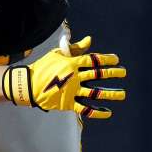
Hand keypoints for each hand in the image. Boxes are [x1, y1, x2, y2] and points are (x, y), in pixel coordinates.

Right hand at [2, 36, 125, 118]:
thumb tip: (90, 40)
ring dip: (110, 93)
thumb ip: (75, 48)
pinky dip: (97, 111)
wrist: (28, 84)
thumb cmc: (43, 67)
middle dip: (113, 73)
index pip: (94, 60)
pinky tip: (108, 112)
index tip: (116, 60)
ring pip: (95, 92)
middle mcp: (75, 76)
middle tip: (123, 72)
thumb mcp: (57, 54)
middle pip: (98, 74)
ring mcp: (72, 90)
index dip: (106, 59)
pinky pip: (85, 108)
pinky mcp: (68, 103)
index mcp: (72, 63)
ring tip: (122, 94)